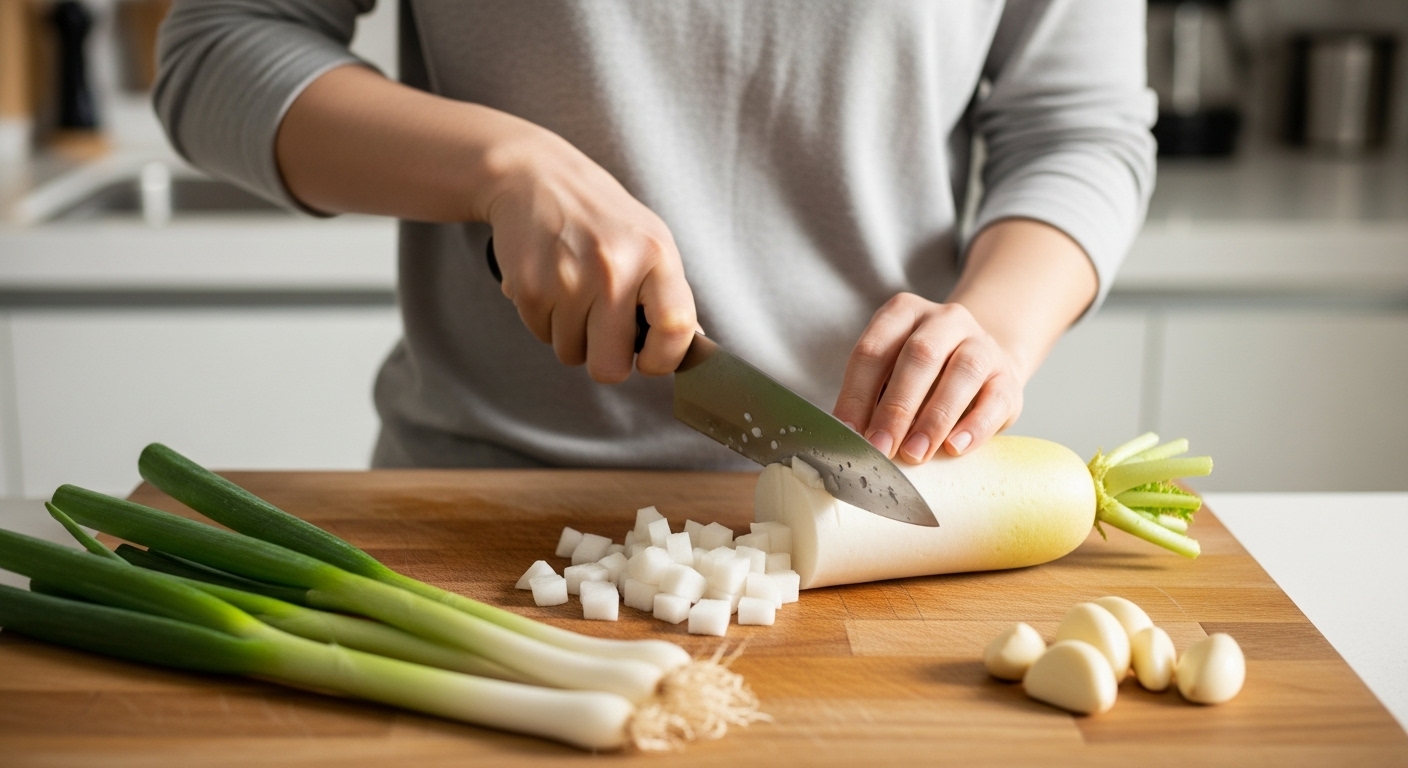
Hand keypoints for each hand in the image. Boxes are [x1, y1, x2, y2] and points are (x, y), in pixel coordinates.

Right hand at [481, 128, 697, 381]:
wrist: (534, 175)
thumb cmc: (600, 216)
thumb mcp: (650, 239)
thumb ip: (669, 293)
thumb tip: (692, 347)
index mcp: (656, 254)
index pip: (676, 329)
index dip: (664, 359)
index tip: (650, 357)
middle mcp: (614, 268)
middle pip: (612, 368)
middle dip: (607, 359)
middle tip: (603, 329)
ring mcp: (568, 279)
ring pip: (571, 354)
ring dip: (572, 334)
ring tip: (573, 289)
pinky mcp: (529, 287)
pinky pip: (542, 336)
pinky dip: (546, 319)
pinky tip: (550, 282)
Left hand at [833, 293, 1024, 462]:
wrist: (981, 368)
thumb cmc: (923, 376)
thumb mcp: (891, 373)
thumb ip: (871, 397)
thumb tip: (850, 436)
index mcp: (904, 312)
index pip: (874, 350)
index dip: (857, 393)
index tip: (848, 433)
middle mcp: (945, 319)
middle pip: (919, 356)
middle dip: (896, 407)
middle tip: (880, 447)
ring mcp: (982, 343)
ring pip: (963, 371)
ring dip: (934, 417)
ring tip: (915, 453)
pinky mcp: (1008, 375)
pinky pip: (995, 398)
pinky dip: (974, 426)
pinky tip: (955, 448)